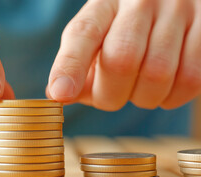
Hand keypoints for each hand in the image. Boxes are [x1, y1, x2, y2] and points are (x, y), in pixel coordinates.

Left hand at [47, 0, 200, 109]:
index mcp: (104, 3)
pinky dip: (172, 97)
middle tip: (110, 96)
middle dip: (110, 95)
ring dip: (143, 98)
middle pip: (121, 60)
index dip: (70, 67)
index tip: (61, 94)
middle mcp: (140, 2)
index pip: (83, 34)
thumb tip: (58, 94)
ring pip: (157, 75)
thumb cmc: (123, 28)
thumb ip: (76, 62)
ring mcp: (178, 11)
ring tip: (139, 89)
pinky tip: (163, 89)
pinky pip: (191, 79)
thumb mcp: (96, 35)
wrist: (172, 0)